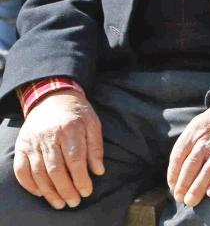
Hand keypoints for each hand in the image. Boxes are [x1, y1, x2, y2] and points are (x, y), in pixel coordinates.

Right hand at [12, 91, 104, 208]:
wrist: (52, 97)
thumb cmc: (76, 113)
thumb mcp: (93, 124)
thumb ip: (95, 147)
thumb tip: (98, 171)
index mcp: (70, 129)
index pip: (75, 159)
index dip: (80, 178)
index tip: (87, 191)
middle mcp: (49, 136)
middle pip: (55, 169)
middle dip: (66, 189)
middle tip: (74, 202)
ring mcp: (32, 142)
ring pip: (38, 172)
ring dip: (49, 191)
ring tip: (60, 203)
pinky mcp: (21, 146)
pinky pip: (21, 169)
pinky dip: (29, 184)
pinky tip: (41, 193)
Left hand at [167, 101, 209, 206]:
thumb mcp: (199, 126)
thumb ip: (188, 145)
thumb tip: (176, 173)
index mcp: (194, 132)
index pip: (178, 156)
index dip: (173, 175)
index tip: (173, 188)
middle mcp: (208, 139)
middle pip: (192, 164)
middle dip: (184, 184)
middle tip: (180, 198)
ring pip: (209, 168)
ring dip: (198, 186)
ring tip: (191, 201)